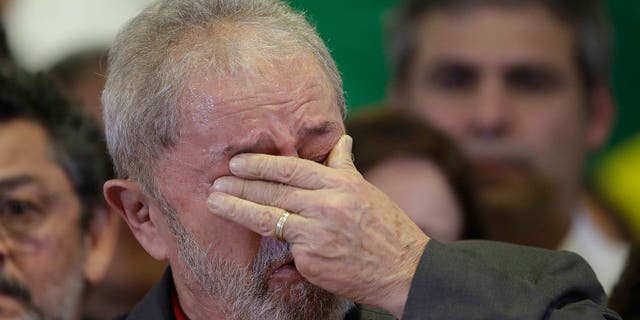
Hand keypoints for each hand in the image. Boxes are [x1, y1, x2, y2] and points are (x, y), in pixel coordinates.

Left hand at [207, 135, 429, 317]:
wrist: (404, 270)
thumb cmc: (386, 228)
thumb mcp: (366, 191)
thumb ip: (345, 166)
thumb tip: (342, 139)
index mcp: (340, 185)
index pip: (291, 169)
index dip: (261, 165)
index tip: (237, 162)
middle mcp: (328, 206)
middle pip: (274, 193)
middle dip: (240, 186)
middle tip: (215, 181)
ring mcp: (318, 234)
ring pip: (270, 220)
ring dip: (238, 210)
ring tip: (215, 202)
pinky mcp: (312, 261)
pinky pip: (287, 250)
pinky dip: (274, 245)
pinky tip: (251, 239)